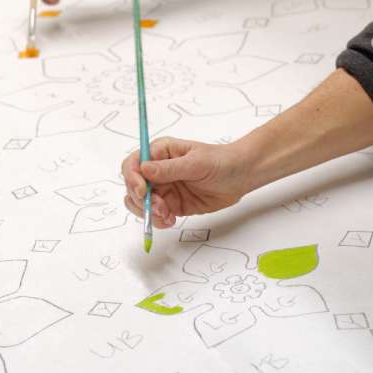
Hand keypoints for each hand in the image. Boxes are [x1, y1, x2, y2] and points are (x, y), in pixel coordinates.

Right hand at [121, 137, 255, 228]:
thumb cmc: (220, 162)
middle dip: (141, 200)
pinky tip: (170, 220)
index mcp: (160, 152)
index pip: (133, 164)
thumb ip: (170, 168)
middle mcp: (157, 170)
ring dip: (148, 213)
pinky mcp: (171, 204)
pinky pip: (155, 214)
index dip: (132, 178)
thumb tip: (144, 169)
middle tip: (159, 209)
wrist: (240, 177)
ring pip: (141, 203)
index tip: (143, 191)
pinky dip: (158, 220)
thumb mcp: (196, 163)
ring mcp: (164, 188)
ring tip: (166, 217)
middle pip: (133, 186)